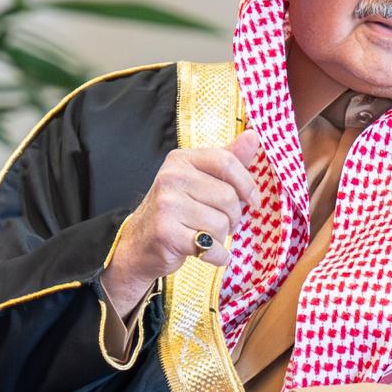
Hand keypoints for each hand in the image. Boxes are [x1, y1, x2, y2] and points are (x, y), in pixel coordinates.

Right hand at [102, 131, 260, 316]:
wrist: (139, 244)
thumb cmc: (176, 210)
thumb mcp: (199, 179)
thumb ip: (228, 159)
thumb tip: (253, 136)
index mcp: (181, 160)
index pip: (226, 162)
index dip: (247, 184)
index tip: (253, 201)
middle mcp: (171, 177)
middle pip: (228, 197)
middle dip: (233, 217)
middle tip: (219, 224)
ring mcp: (166, 205)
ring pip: (221, 224)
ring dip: (221, 237)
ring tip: (205, 236)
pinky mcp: (166, 233)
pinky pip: (211, 247)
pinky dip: (217, 256)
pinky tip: (206, 253)